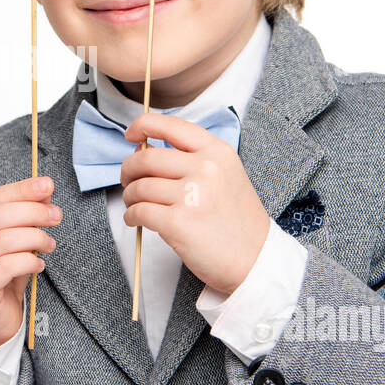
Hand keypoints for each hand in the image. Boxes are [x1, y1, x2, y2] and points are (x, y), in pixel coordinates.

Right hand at [0, 176, 60, 349]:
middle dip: (32, 212)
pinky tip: (38, 265)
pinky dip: (29, 262)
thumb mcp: (10, 240)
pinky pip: (8, 265)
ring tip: (49, 244)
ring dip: (34, 238)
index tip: (47, 185)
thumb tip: (44, 190)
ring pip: (4, 240)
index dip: (21, 190)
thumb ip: (23, 215)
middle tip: (55, 215)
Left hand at [121, 113, 268, 295]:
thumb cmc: (237, 220)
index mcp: (217, 152)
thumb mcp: (226, 175)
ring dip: (130, 196)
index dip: (144, 126)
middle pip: (147, 158)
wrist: (255, 259)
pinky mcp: (178, 222)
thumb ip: (192, 159)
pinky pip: (139, 211)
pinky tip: (136, 220)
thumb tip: (144, 150)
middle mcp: (205, 168)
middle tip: (128, 181)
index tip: (131, 134)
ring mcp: (192, 195)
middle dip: (129, 170)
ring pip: (140, 186)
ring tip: (135, 205)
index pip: (171, 126)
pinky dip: (131, 216)